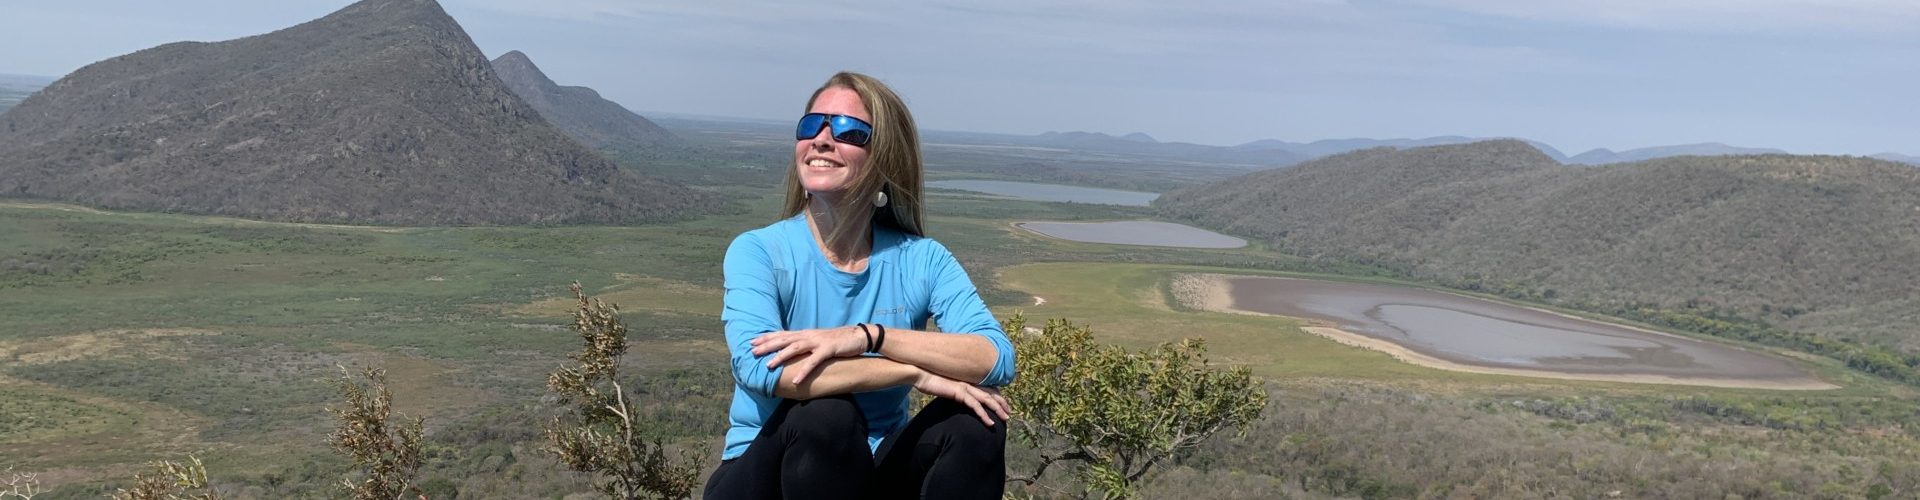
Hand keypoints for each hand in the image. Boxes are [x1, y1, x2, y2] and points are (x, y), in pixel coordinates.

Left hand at [751, 326, 867, 384]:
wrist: (859, 336)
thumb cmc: (838, 341)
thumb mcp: (818, 341)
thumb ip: (806, 345)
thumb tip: (792, 351)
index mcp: (806, 333)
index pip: (783, 334)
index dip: (767, 337)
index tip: (752, 341)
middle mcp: (809, 335)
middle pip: (784, 339)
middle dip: (768, 345)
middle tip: (752, 351)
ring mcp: (818, 341)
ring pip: (795, 348)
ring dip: (781, 357)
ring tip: (768, 366)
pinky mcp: (829, 349)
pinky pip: (814, 362)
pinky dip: (804, 371)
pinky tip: (795, 380)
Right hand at [913, 371, 1011, 425]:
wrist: (920, 373)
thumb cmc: (929, 379)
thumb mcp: (944, 386)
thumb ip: (953, 389)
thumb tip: (955, 394)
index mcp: (967, 380)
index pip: (986, 387)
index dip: (996, 395)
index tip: (1003, 404)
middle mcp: (969, 382)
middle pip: (991, 393)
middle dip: (1002, 403)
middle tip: (1009, 412)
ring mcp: (965, 387)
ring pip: (987, 400)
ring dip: (998, 410)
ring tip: (1005, 419)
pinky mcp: (960, 393)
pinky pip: (976, 406)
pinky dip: (984, 415)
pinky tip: (990, 423)